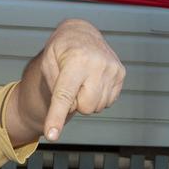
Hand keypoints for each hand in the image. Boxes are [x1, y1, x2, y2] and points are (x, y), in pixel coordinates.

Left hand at [40, 19, 124, 140]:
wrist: (80, 33)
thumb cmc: (60, 50)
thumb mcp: (47, 62)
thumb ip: (53, 87)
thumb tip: (66, 110)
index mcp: (76, 60)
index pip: (65, 95)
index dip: (57, 117)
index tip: (52, 135)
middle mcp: (98, 64)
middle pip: (85, 107)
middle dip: (75, 102)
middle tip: (71, 83)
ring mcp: (113, 69)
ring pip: (97, 107)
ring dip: (86, 99)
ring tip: (82, 79)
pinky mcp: (121, 74)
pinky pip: (107, 102)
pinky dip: (97, 96)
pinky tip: (93, 80)